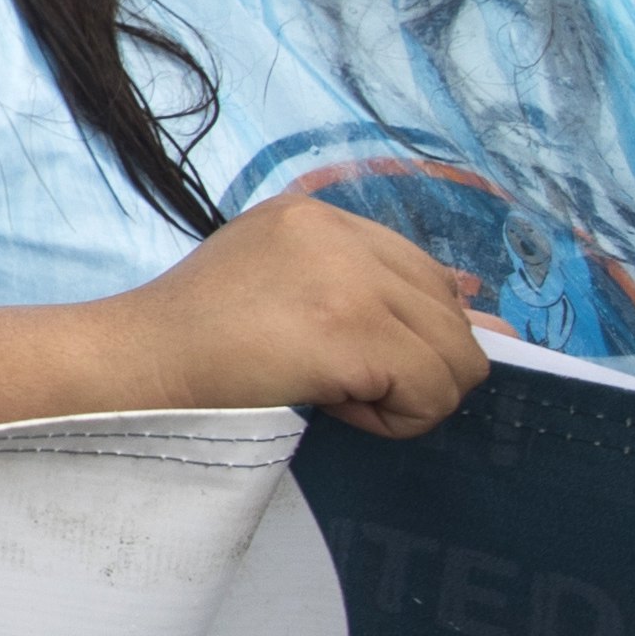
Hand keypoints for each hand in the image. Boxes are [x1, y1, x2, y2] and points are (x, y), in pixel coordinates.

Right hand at [102, 194, 486, 433]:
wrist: (136, 363)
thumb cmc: (194, 339)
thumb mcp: (284, 288)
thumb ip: (371, 291)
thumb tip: (498, 325)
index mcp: (316, 215)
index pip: (426, 278)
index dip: (401, 333)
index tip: (341, 356)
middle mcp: (341, 233)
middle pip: (453, 317)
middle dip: (410, 367)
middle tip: (335, 381)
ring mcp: (349, 278)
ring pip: (458, 359)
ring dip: (407, 397)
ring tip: (338, 395)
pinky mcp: (352, 331)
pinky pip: (434, 392)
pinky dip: (397, 420)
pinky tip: (337, 407)